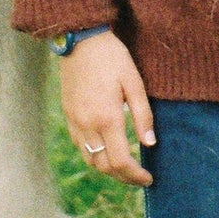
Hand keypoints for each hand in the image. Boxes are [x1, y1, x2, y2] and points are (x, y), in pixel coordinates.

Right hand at [58, 31, 155, 186]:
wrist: (80, 39)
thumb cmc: (112, 57)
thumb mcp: (133, 81)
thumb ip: (143, 115)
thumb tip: (150, 143)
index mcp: (107, 117)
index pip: (120, 162)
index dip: (135, 176)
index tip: (149, 179)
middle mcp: (88, 125)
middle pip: (104, 167)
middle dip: (123, 177)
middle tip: (140, 177)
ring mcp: (75, 121)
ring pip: (90, 160)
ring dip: (107, 169)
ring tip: (125, 166)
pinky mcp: (68, 115)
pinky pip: (80, 146)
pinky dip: (94, 155)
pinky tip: (106, 149)